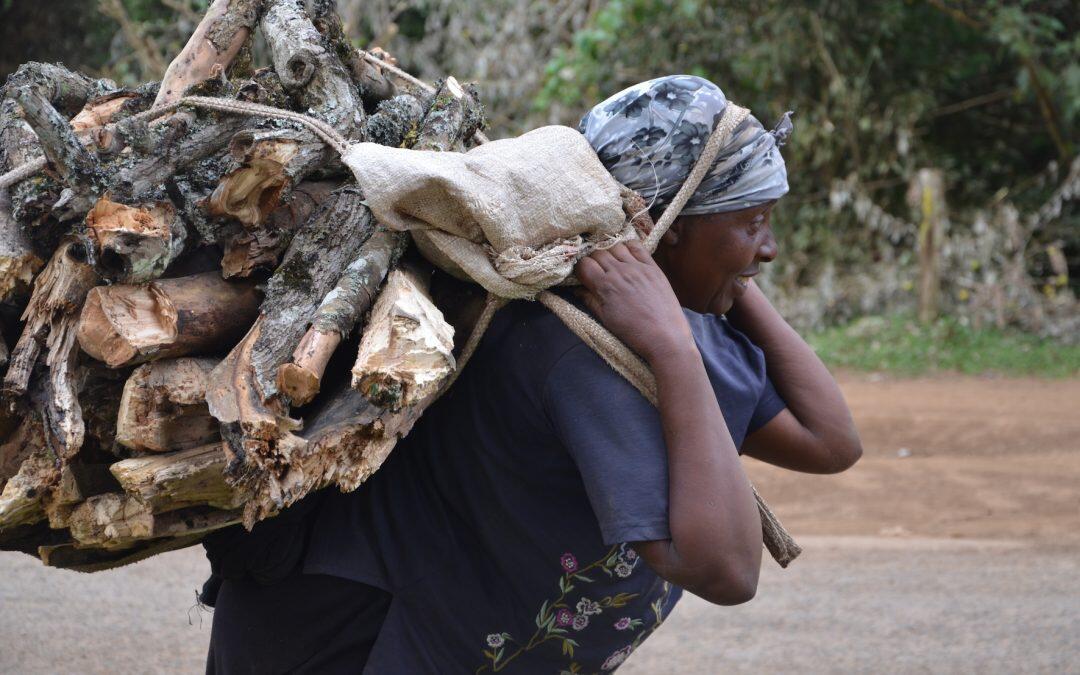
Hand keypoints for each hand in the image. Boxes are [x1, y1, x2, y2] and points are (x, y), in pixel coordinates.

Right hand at [575, 241, 694, 362]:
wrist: (665, 336)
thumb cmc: (633, 332)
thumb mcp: (605, 319)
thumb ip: (589, 300)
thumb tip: (575, 289)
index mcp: (605, 286)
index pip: (584, 264)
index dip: (580, 268)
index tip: (582, 274)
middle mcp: (620, 272)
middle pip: (598, 253)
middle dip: (593, 259)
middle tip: (595, 269)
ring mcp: (637, 268)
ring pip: (616, 247)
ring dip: (609, 252)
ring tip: (611, 262)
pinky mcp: (653, 267)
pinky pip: (637, 247)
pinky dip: (628, 247)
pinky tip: (626, 255)